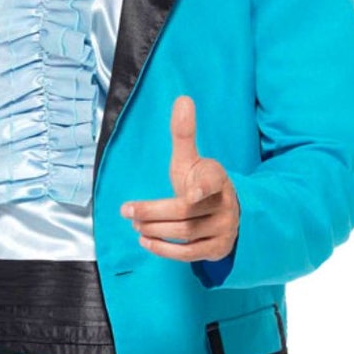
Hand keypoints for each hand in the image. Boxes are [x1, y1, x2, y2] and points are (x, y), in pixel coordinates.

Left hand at [118, 94, 239, 261]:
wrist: (226, 213)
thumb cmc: (200, 182)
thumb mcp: (191, 159)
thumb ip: (184, 134)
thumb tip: (182, 99)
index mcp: (217, 178)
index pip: (212, 181)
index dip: (201, 187)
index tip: (189, 193)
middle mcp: (224, 204)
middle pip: (184, 212)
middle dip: (152, 212)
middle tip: (127, 212)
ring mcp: (223, 229)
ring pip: (184, 233)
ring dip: (155, 230)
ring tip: (135, 225)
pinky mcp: (217, 249)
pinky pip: (189, 254)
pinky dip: (164, 249)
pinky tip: (146, 241)